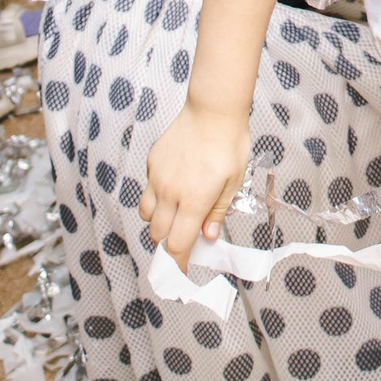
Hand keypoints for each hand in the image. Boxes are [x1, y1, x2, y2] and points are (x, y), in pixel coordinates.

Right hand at [143, 101, 251, 265]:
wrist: (213, 109)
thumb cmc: (229, 142)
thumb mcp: (233, 181)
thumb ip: (218, 211)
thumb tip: (208, 235)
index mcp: (193, 201)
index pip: (177, 245)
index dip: (177, 263)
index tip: (181, 271)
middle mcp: (170, 193)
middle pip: (158, 234)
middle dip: (168, 245)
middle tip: (182, 243)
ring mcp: (158, 178)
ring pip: (147, 215)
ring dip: (159, 223)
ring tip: (176, 217)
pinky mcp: (152, 163)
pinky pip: (148, 190)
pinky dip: (157, 198)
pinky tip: (174, 189)